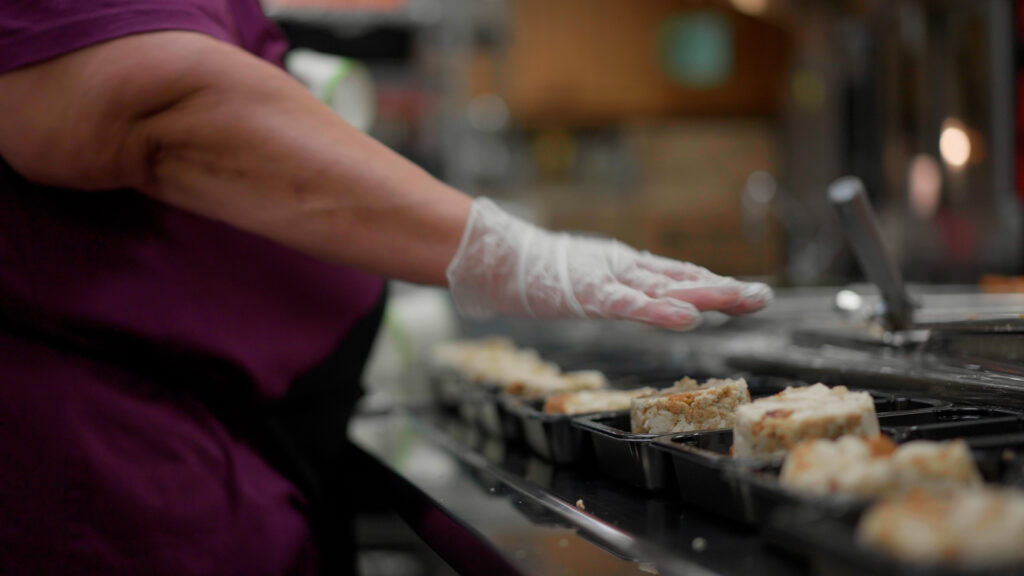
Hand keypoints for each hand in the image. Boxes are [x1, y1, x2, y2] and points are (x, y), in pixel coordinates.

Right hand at [446, 198, 772, 329]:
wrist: (500, 258)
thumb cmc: (542, 272)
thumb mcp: (589, 278)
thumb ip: (617, 288)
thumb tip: (645, 299)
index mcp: (626, 268)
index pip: (678, 277)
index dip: (714, 285)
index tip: (748, 294)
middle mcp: (626, 269)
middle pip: (682, 281)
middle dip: (724, 291)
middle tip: (763, 297)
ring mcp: (610, 279)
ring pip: (665, 288)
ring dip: (706, 296)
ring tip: (742, 299)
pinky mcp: (590, 292)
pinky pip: (629, 304)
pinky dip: (658, 311)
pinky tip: (686, 317)